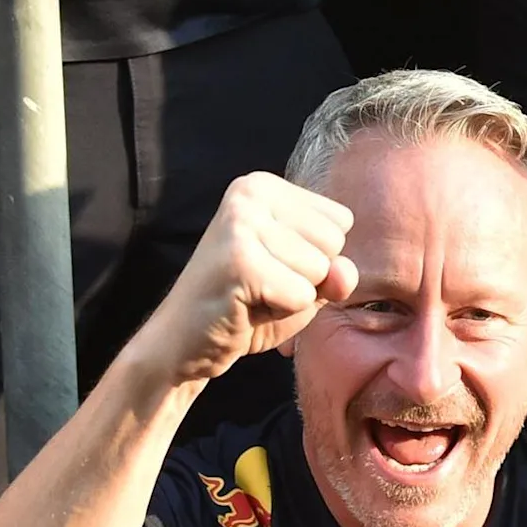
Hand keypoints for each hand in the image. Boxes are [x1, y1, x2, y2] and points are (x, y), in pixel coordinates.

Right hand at [129, 173, 358, 389]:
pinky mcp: (238, 259)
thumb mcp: (305, 283)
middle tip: (261, 284)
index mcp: (264, 186)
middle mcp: (250, 192)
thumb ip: (335, 272)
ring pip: (320, 269)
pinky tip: (245, 305)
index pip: (341, 220)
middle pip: (334, 241)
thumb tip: (344, 271)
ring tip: (253, 293)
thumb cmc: (248, 306)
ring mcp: (241, 222)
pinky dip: (282, 311)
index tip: (272, 266)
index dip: (316, 256)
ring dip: (292, 295)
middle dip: (306, 276)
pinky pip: (301, 294)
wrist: (183, 340)